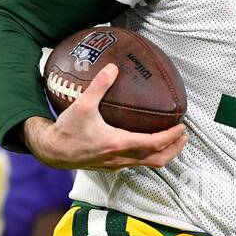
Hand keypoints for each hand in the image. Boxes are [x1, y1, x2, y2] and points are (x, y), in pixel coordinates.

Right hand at [23, 64, 186, 170]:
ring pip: (148, 164)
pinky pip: (136, 163)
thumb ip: (99, 86)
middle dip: (174, 149)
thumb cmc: (67, 130)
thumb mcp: (82, 105)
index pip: (153, 143)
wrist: (52, 152)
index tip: (182, 127)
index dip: (170, 136)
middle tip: (183, 136)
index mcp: (117, 143)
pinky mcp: (111, 167)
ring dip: (163, 153)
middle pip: (157, 159)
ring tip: (172, 140)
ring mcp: (116, 165)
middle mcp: (120, 158)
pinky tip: (148, 144)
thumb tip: (113, 68)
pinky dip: (148, 155)